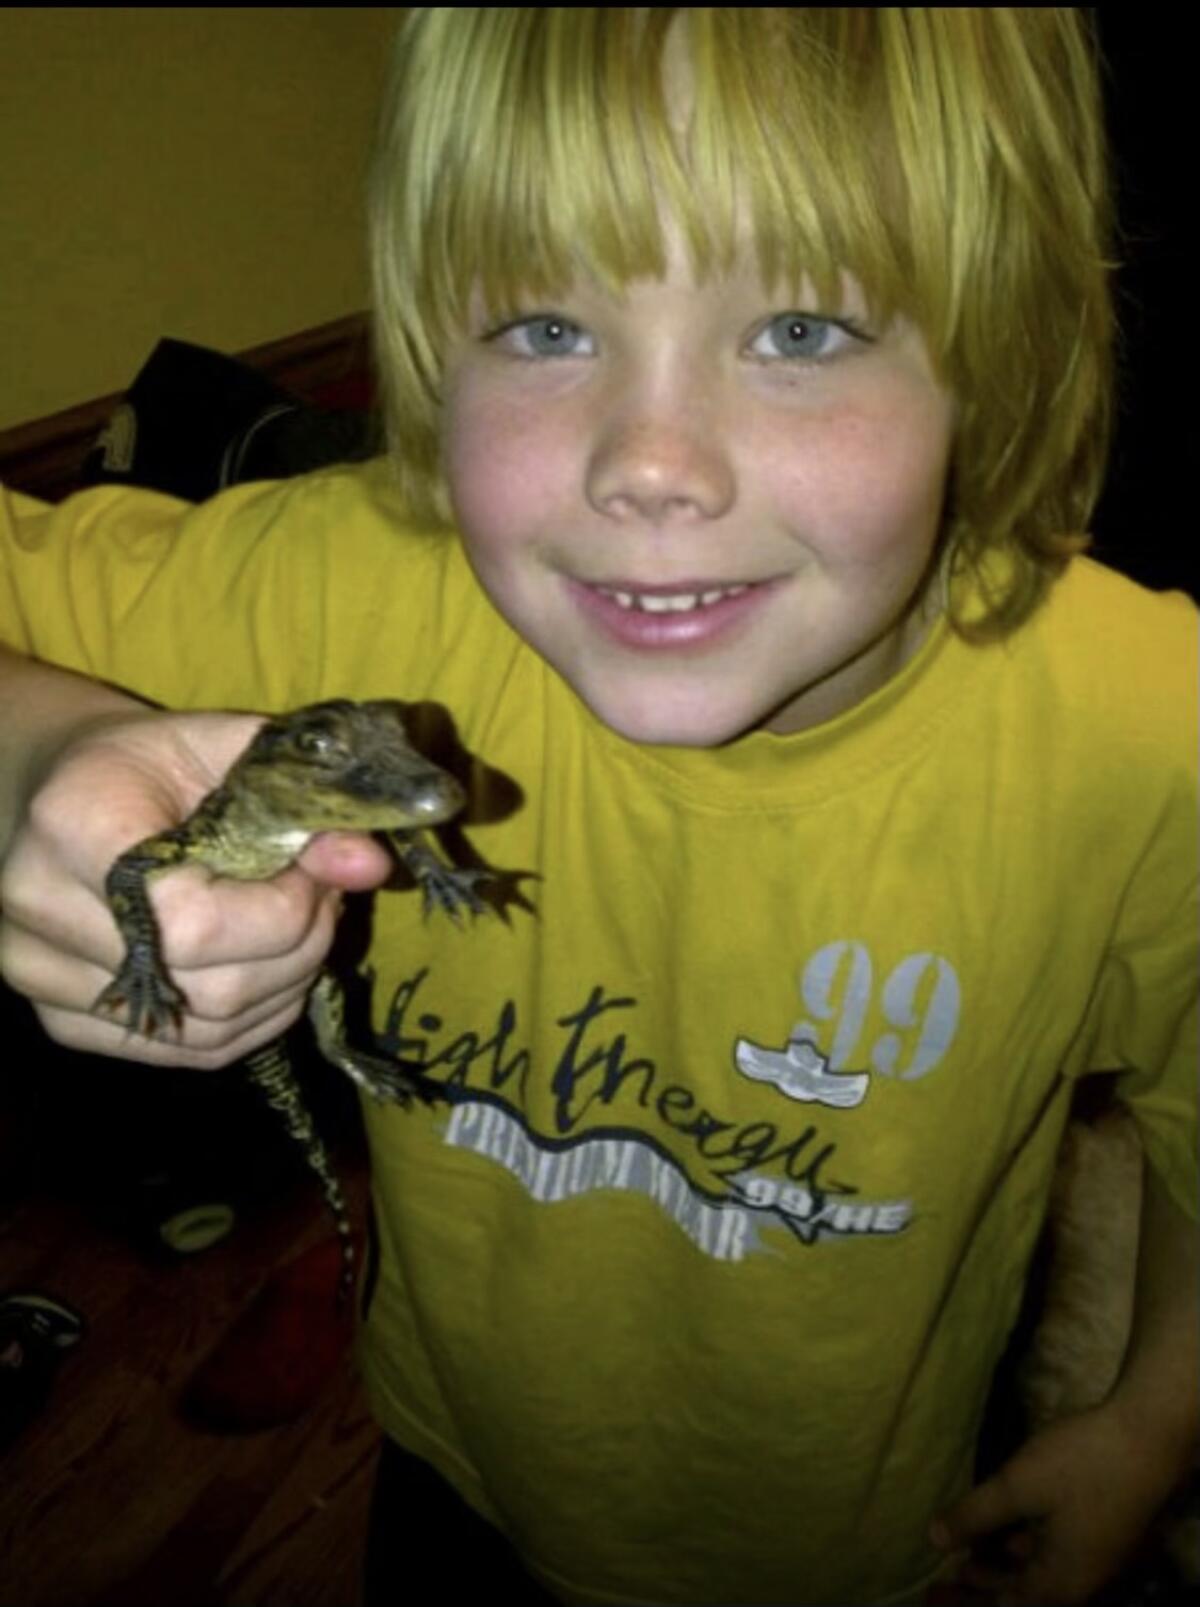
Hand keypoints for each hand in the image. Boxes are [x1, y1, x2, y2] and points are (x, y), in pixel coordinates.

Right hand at [0, 708, 392, 1067]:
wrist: (78, 793)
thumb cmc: (160, 764)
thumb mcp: (233, 752)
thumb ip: (302, 799)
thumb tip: (369, 864)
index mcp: (73, 824)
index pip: (194, 919)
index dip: (282, 910)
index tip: (313, 871)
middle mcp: (39, 907)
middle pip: (210, 985)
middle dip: (299, 946)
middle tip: (321, 899)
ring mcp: (43, 975)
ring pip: (209, 1030)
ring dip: (285, 985)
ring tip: (298, 927)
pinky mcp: (68, 1022)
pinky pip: (191, 1053)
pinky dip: (254, 1018)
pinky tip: (270, 969)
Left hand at [928, 1404, 1175, 1605]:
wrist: (1148, 1437)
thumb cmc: (1081, 1463)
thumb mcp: (1018, 1486)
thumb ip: (975, 1516)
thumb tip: (934, 1541)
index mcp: (1060, 1584)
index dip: (966, 1605)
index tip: (931, 1595)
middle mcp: (1079, 1583)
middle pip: (1019, 1598)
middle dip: (978, 1592)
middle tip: (939, 1584)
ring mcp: (1091, 1560)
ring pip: (1036, 1577)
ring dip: (999, 1572)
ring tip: (964, 1561)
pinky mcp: (1097, 1536)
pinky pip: (1052, 1559)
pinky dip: (1023, 1553)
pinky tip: (1005, 1534)